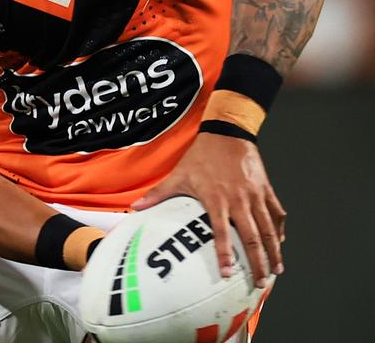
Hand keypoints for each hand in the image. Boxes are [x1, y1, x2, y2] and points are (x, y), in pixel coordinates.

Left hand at [130, 133, 285, 287]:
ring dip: (274, 251)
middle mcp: (239, 200)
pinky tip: (279, 242)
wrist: (227, 133)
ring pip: (269, 228)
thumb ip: (159, 194)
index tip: (228, 274)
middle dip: (258, 262)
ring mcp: (255, 195)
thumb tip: (136, 207)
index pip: (222, 233)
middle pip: (252, 237)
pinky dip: (279, 229)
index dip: (225, 255)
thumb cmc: (201, 155)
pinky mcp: (266, 188)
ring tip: (276, 270)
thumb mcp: (179, 175)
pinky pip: (276, 212)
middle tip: (260, 282)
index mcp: (216, 199)